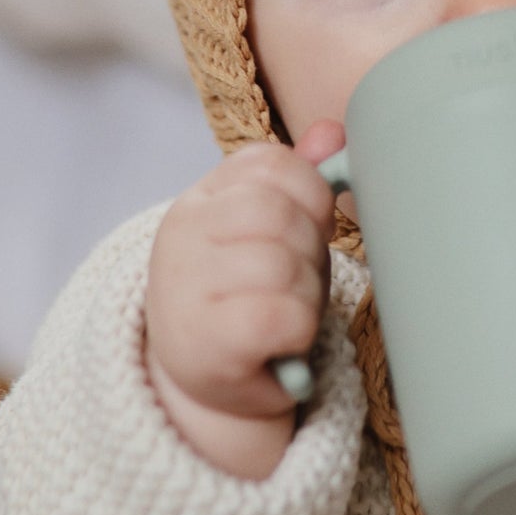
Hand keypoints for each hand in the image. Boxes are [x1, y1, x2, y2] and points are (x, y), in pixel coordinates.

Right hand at [144, 120, 342, 479]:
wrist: (206, 381)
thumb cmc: (248, 295)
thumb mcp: (271, 233)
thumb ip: (300, 181)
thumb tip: (333, 133)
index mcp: (201, 199)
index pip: (272, 165)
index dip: (311, 198)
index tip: (309, 230)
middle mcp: (182, 236)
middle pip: (277, 214)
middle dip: (309, 250)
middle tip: (296, 282)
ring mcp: (186, 289)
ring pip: (282, 265)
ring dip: (305, 296)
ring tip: (288, 313)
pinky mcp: (206, 343)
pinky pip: (281, 316)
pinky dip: (299, 331)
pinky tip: (283, 342)